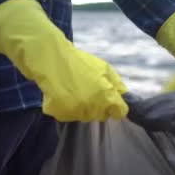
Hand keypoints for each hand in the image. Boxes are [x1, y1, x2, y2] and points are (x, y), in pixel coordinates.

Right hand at [0, 0, 127, 121]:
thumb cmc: (78, 61)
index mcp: (106, 96)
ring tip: (73, 90)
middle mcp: (92, 107)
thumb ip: (116, 83)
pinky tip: (62, 94)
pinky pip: (68, 116)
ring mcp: (75, 112)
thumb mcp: (103, 67)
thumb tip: (124, 95)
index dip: (115, 106)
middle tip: (87, 90)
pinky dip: (66, 108)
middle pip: (101, 115)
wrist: (50, 58)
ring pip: (84, 116)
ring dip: (82, 107)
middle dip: (98, 106)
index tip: (109, 100)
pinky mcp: (60, 114)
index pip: (120, 112)